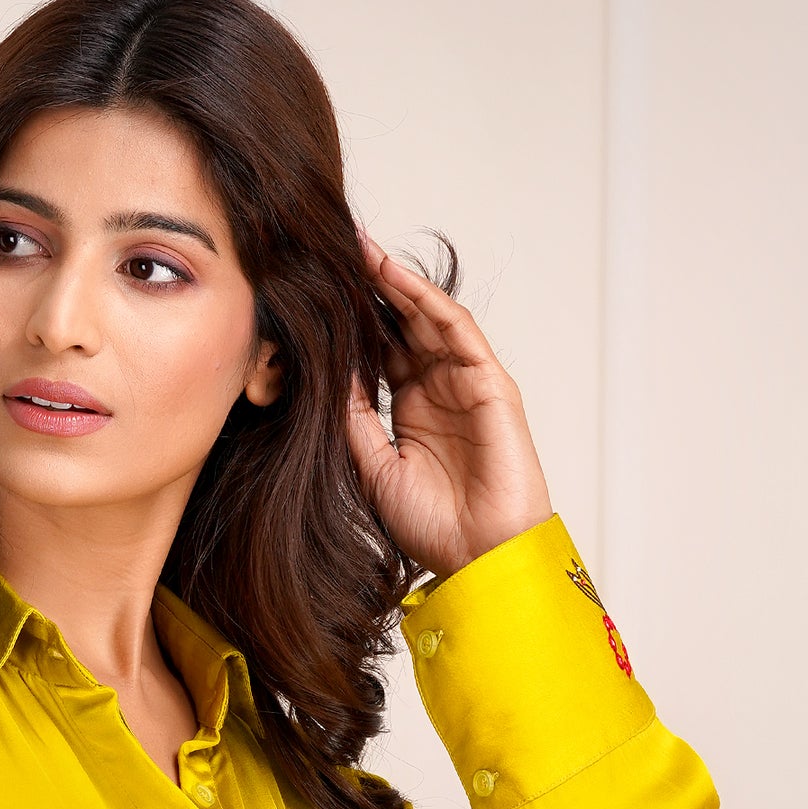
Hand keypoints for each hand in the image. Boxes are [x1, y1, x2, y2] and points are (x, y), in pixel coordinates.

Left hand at [345, 229, 553, 581]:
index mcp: (411, 411)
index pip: (379, 353)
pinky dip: (428, 301)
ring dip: (396, 283)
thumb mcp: (372, 468)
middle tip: (335, 252)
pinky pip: (457, 331)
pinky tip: (396, 278)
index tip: (317, 295)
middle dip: (371, 290)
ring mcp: (465, 384)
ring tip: (362, 251)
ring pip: (427, 319)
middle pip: (402, 326)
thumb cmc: (432, 527)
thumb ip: (354, 419)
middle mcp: (437, 391)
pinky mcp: (489, 383)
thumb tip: (328, 372)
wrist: (478, 557)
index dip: (352, 324)